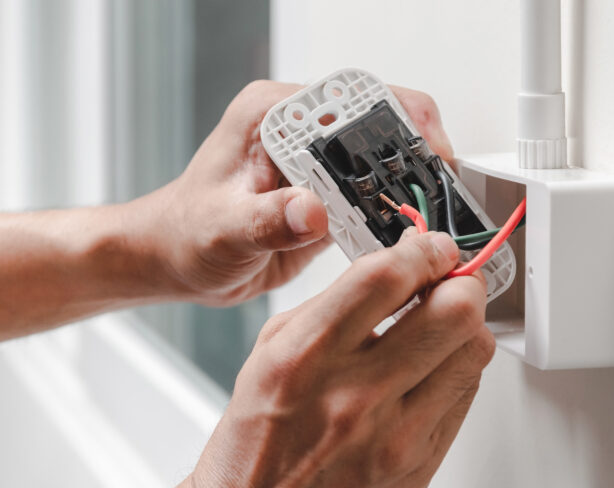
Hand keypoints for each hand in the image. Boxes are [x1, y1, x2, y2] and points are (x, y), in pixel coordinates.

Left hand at [130, 80, 454, 305]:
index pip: (356, 97)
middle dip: (416, 157)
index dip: (402, 117)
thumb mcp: (221, 228)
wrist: (175, 259)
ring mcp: (317, 166)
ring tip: (427, 219)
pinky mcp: (326, 198)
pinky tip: (403, 236)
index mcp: (275, 115)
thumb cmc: (184, 233)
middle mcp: (301, 133)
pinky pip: (373, 201)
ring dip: (408, 189)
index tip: (428, 154)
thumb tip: (312, 211)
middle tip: (434, 194)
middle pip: (381, 127)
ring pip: (384, 165)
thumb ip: (266, 220)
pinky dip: (393, 217)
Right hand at [151, 232, 493, 487]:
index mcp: (307, 357)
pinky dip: (457, 367)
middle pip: (454, 311)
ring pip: (474, 352)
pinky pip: (467, 394)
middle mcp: (355, 397)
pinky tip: (431, 366)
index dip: (423, 249)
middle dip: (460, 278)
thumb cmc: (258, 438)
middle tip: (448, 276)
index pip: (388, 278)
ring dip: (464, 323)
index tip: (430, 246)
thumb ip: (337, 302)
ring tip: (441, 321)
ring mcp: (395, 436)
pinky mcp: (421, 463)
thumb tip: (397, 264)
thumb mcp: (274, 349)